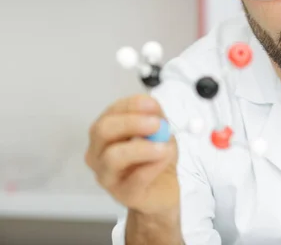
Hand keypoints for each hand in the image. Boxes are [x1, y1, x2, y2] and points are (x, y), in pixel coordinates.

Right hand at [85, 95, 179, 214]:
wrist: (163, 189)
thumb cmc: (156, 157)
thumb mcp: (159, 130)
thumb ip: (154, 116)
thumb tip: (151, 105)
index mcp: (105, 133)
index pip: (110, 113)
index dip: (130, 106)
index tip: (152, 104)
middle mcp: (97, 153)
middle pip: (102, 131)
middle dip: (131, 123)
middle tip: (157, 124)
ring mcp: (106, 176)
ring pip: (113, 157)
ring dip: (142, 148)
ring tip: (164, 147)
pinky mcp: (123, 194)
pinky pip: (135, 178)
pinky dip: (154, 166)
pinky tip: (165, 159)